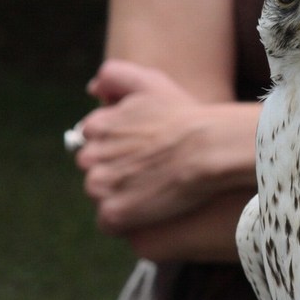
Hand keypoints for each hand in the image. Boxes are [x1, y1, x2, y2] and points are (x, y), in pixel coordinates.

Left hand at [77, 60, 223, 234]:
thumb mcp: (149, 81)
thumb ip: (114, 77)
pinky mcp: (114, 213)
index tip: (146, 147)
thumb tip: (92, 91)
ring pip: (101, 194)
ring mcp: (101, 186)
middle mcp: (91, 156)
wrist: (208, 147)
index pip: (95, 141)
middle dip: (117, 168)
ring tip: (153, 187)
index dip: (122, 144)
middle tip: (151, 168)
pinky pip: (109, 223)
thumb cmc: (184, 115)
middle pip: (96, 168)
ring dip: (120, 193)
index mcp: (96, 127)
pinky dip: (126, 218)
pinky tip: (149, 208)